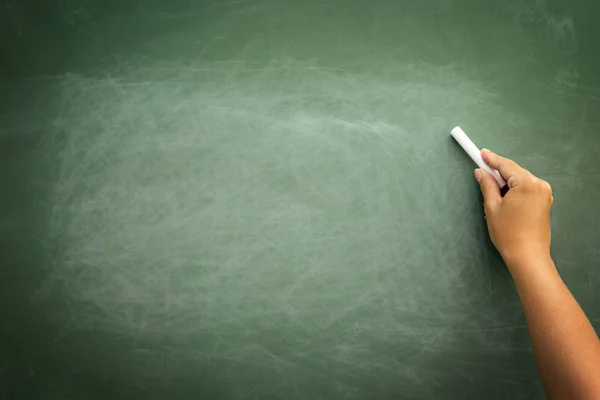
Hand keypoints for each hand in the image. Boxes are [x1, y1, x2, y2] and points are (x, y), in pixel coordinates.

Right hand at [475, 149, 552, 266]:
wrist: (528, 256)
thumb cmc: (507, 232)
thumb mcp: (492, 207)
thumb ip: (487, 186)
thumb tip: (481, 172)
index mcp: (527, 183)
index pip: (506, 166)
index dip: (492, 159)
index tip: (481, 152)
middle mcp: (539, 184)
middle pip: (515, 172)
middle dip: (499, 172)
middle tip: (482, 171)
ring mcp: (545, 193)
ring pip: (521, 180)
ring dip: (507, 182)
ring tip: (493, 192)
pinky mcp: (545, 202)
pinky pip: (527, 189)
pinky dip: (515, 189)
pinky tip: (505, 198)